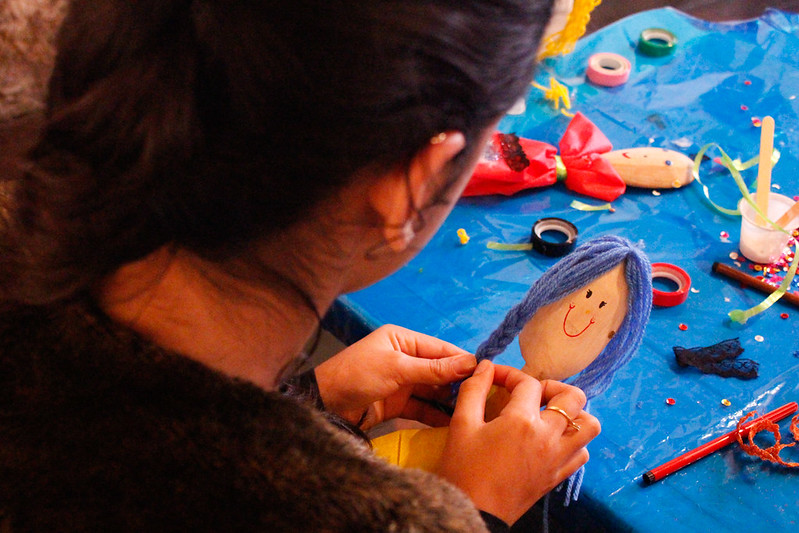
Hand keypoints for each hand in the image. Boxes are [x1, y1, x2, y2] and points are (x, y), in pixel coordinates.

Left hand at [314, 325, 475, 428]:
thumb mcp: (397, 369)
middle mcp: (404, 358)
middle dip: (459, 383)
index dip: (463, 361)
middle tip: (485, 397)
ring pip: (433, 390)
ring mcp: (401, 382)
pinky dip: (436, 414)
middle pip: (439, 370)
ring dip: (449, 400)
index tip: (488, 374)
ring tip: (473, 411)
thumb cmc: (357, 376)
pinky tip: (453, 422)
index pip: (440, 349)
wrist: (324, 406)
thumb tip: (469, 363)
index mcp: (402, 340)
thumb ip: (433, 369)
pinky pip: (422, 407)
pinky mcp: (396, 404)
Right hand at [435, 360, 600, 525]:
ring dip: (574, 414)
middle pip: (574, 397)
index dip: (510, 374)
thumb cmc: (463, 469)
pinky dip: (574, 442)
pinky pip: (582, 453)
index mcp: (522, 421)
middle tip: (533, 394)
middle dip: (554, 387)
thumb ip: (473, 390)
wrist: (473, 512)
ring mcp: (557, 458)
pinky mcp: (558, 476)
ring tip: (550, 415)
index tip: (494, 377)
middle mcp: (548, 437)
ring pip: (589, 426)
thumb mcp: (461, 425)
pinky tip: (551, 440)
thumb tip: (486, 367)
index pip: (527, 383)